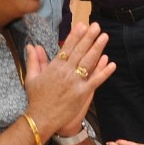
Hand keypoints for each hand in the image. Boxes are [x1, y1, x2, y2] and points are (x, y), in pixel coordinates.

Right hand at [25, 22, 114, 136]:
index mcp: (54, 67)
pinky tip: (112, 64)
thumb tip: (32, 45)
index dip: (75, 36)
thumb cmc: (36, 98)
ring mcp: (75, 82)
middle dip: (89, 38)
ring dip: (98, 49)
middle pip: (80, 51)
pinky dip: (104, 72)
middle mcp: (65, 72)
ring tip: (104, 37)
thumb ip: (34, 60)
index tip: (82, 25)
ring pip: (88, 62)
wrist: (42, 118)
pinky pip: (95, 80)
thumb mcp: (31, 77)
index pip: (67, 48)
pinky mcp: (82, 93)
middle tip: (97, 26)